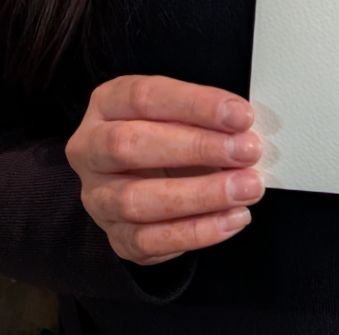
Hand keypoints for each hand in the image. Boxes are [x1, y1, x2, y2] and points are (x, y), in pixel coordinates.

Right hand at [65, 75, 262, 265]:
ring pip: (137, 200)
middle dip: (196, 148)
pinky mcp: (114, 236)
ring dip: (200, 195)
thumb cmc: (170, 131)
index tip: (241, 115)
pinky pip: (149, 241)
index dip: (195, 105)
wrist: (146, 173)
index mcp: (107, 103)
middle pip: (131, 146)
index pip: (145, 96)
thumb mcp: (180, 110)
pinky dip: (197, 232)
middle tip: (246, 151)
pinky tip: (233, 217)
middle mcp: (91, 149)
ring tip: (246, 188)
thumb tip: (244, 128)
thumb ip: (204, 115)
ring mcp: (98, 197)